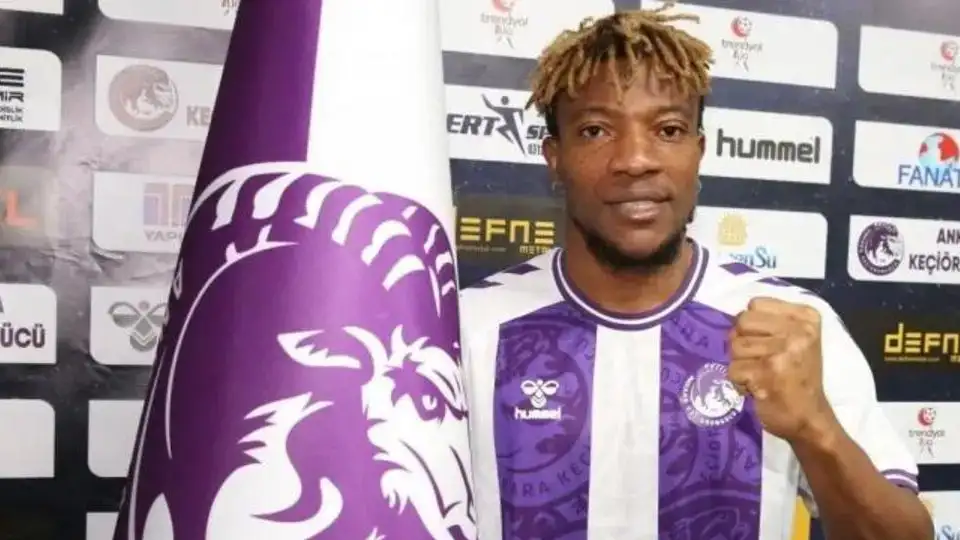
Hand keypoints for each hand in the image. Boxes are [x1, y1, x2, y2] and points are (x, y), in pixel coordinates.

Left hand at [728, 297, 836, 442]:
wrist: (809, 418)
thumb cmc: (798, 377)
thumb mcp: (796, 340)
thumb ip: (770, 321)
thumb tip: (734, 318)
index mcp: (806, 318)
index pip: (755, 304)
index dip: (752, 326)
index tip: (767, 343)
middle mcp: (799, 331)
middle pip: (742, 321)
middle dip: (743, 343)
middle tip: (760, 361)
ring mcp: (783, 352)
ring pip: (735, 346)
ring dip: (742, 364)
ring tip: (761, 375)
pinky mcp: (766, 373)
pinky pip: (733, 369)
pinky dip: (740, 382)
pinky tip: (758, 388)